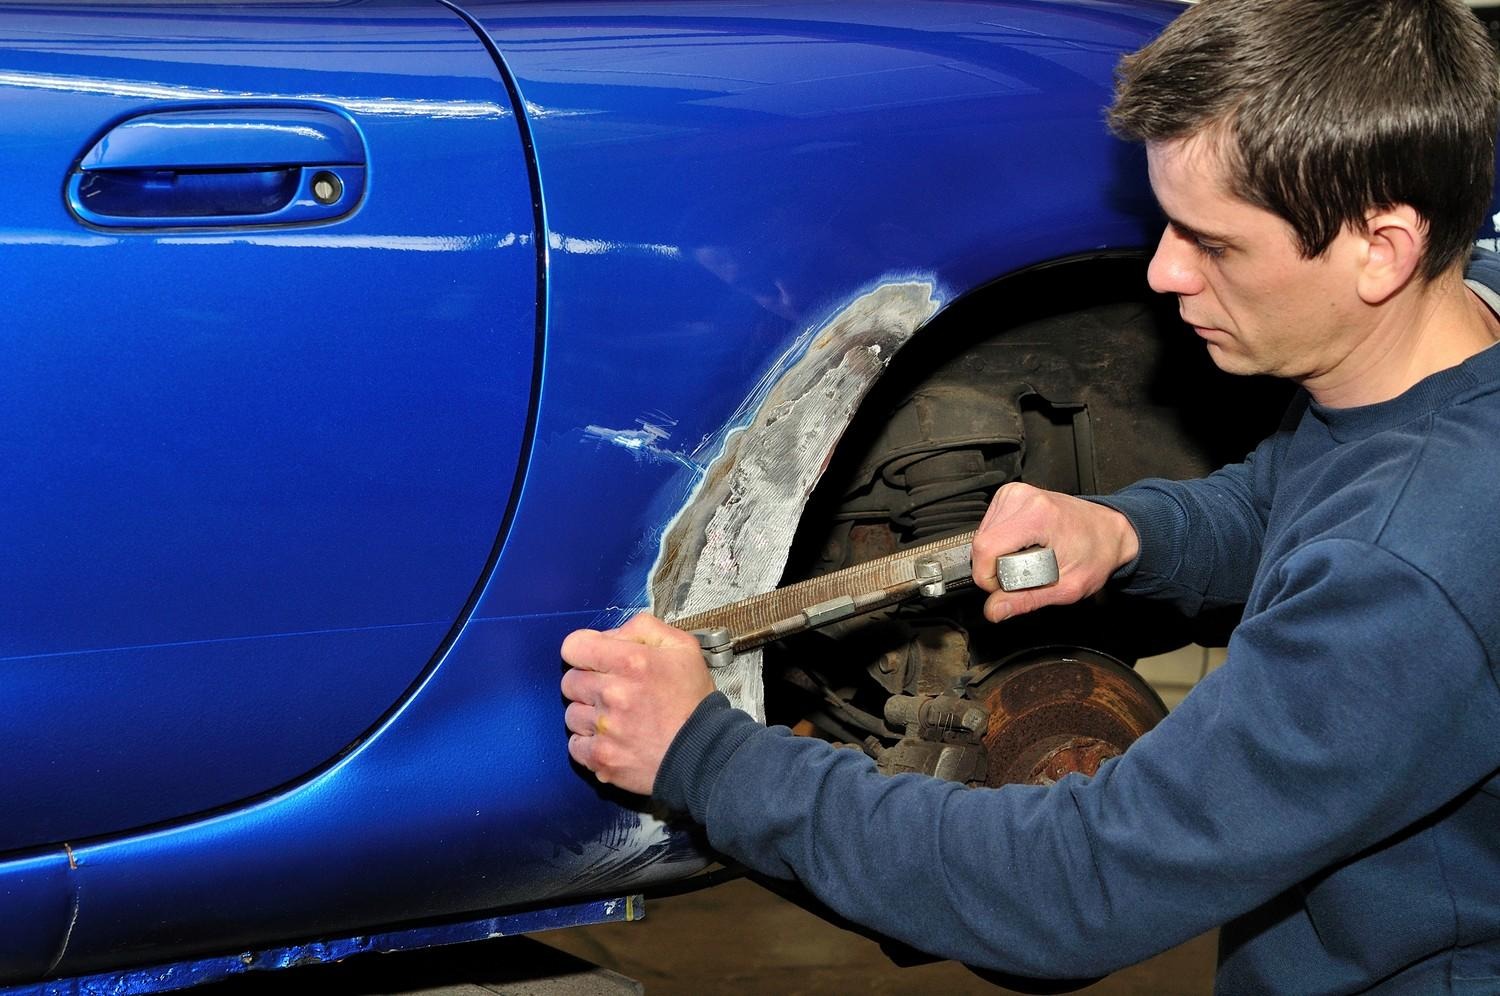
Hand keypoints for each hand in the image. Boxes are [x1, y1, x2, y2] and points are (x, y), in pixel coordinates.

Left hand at [560, 613, 715, 795]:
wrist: (705, 753)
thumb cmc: (693, 700)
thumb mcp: (681, 647)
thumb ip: (642, 628)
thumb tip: (610, 636)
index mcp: (631, 661)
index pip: (573, 646)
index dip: (584, 651)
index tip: (597, 660)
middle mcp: (613, 693)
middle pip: (569, 681)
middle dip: (588, 683)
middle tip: (613, 692)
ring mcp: (605, 728)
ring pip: (571, 714)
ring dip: (589, 714)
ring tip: (616, 718)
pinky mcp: (601, 758)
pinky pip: (575, 744)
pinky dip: (589, 743)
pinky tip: (611, 739)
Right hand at [970, 482, 1138, 622]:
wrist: (1109, 530)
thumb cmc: (1096, 552)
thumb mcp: (1068, 587)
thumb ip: (1027, 600)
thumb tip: (994, 610)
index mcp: (1038, 516)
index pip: (986, 548)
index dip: (988, 577)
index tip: (1007, 587)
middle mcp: (1023, 498)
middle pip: (981, 542)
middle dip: (994, 568)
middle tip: (1025, 573)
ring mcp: (1015, 493)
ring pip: (981, 535)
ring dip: (996, 556)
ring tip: (1027, 557)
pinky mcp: (1010, 495)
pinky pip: (988, 526)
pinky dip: (999, 543)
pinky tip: (1021, 546)